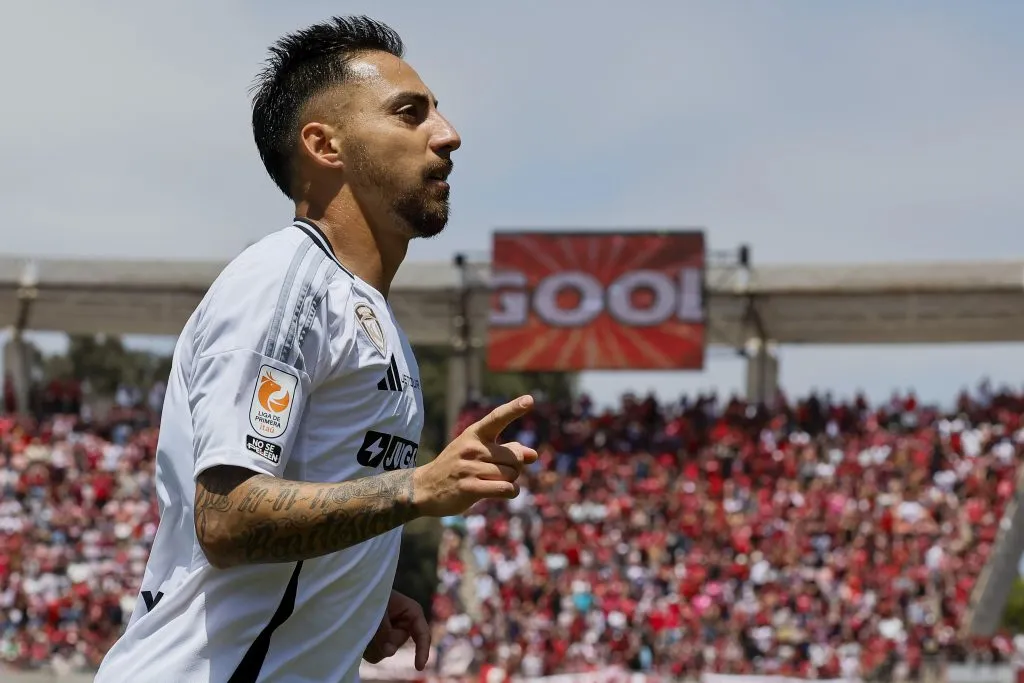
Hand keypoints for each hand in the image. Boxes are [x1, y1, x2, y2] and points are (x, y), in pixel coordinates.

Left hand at [363, 590, 430, 669]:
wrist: (356, 592)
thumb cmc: (371, 594)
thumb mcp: (379, 608)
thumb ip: (385, 630)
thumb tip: (390, 652)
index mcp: (412, 612)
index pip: (423, 634)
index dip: (422, 651)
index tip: (418, 667)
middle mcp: (404, 626)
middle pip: (398, 643)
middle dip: (384, 638)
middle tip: (369, 621)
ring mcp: (392, 635)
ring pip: (386, 651)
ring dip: (372, 642)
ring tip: (362, 624)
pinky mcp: (381, 643)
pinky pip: (375, 654)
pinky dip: (365, 647)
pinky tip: (360, 633)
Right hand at [413, 395, 537, 516]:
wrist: (425, 488)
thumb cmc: (458, 467)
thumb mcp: (479, 452)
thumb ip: (507, 450)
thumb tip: (533, 455)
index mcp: (474, 434)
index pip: (497, 418)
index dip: (514, 409)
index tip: (530, 400)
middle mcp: (472, 448)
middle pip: (514, 457)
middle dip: (515, 468)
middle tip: (499, 472)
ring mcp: (469, 468)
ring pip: (511, 475)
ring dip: (510, 482)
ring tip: (494, 482)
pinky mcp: (469, 488)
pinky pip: (505, 489)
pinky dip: (511, 492)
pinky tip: (506, 492)